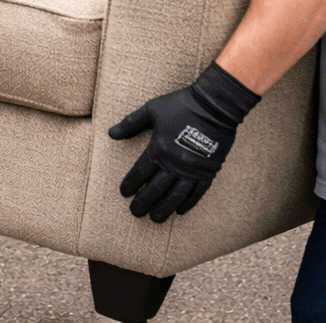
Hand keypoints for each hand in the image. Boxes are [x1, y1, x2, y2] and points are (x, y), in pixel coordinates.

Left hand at [106, 62, 259, 222]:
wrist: (214, 106)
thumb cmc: (180, 105)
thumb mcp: (151, 110)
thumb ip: (131, 123)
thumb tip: (111, 133)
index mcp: (158, 149)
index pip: (140, 173)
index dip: (130, 184)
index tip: (124, 193)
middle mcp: (174, 164)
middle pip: (155, 189)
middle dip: (143, 202)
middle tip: (135, 213)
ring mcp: (192, 170)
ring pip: (175, 196)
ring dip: (164, 208)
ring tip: (155, 219)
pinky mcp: (208, 171)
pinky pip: (197, 193)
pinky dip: (188, 203)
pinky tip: (180, 211)